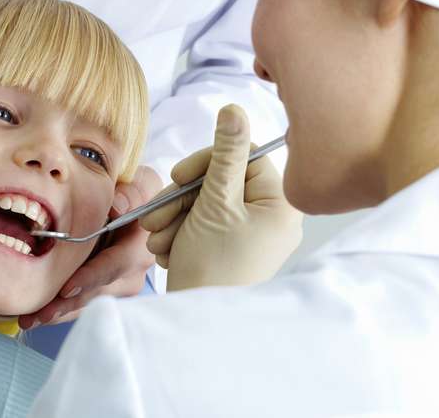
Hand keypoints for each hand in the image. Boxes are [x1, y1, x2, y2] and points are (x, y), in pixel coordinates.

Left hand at [18, 166, 161, 328]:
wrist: (139, 208)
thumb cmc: (135, 193)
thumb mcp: (140, 185)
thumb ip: (132, 192)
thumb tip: (119, 205)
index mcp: (141, 247)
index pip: (115, 265)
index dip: (91, 277)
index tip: (66, 288)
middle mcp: (133, 273)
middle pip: (97, 293)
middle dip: (66, 305)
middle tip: (38, 314)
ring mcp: (119, 286)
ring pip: (87, 303)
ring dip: (59, 312)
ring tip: (29, 319)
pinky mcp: (104, 291)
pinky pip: (81, 305)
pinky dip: (60, 310)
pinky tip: (36, 316)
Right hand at [140, 105, 301, 290]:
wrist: (197, 329)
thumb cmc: (213, 268)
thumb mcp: (215, 203)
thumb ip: (226, 154)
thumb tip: (235, 109)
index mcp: (279, 204)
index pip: (244, 156)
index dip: (207, 162)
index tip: (179, 177)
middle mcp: (269, 218)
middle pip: (220, 180)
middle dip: (183, 197)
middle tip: (159, 217)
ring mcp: (249, 235)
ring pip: (204, 202)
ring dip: (175, 217)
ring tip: (160, 240)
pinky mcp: (227, 249)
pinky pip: (200, 224)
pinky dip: (178, 232)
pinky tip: (168, 250)